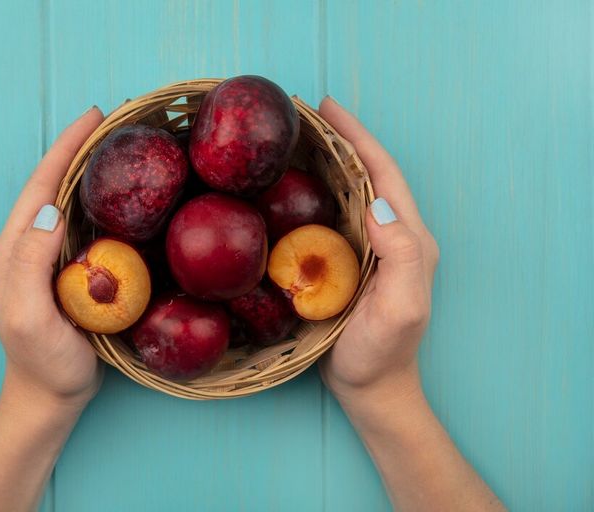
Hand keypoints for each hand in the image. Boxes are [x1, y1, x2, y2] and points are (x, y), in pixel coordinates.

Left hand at [0, 107, 104, 409]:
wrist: (50, 396)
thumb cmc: (43, 362)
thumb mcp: (29, 316)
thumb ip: (30, 262)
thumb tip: (53, 209)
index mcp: (12, 251)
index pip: (41, 188)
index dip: (66, 149)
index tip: (94, 118)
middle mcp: (25, 246)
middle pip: (52, 186)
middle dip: (79, 150)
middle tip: (114, 123)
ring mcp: (45, 257)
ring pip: (67, 201)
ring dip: (89, 170)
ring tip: (118, 145)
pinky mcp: (65, 269)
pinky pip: (83, 224)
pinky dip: (99, 199)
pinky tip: (119, 193)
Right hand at [317, 96, 439, 403]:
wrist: (369, 387)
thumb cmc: (382, 353)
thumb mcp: (401, 308)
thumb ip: (402, 256)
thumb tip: (378, 205)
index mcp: (408, 238)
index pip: (383, 175)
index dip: (358, 138)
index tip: (328, 109)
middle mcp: (392, 235)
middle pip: (366, 173)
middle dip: (340, 139)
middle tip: (304, 115)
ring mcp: (368, 248)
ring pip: (348, 190)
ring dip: (324, 160)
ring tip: (295, 137)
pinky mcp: (346, 260)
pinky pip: (330, 214)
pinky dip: (313, 191)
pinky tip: (290, 185)